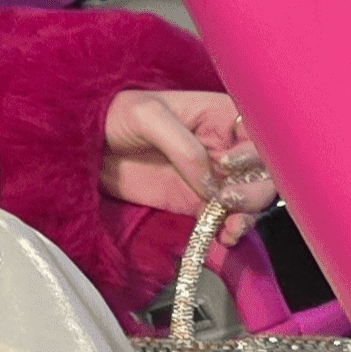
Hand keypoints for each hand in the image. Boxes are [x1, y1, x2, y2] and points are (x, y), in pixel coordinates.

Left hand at [100, 86, 274, 243]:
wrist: (88, 145)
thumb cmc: (116, 115)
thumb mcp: (147, 117)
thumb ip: (182, 145)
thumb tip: (210, 180)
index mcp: (220, 115)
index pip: (258, 134)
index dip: (254, 152)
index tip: (229, 165)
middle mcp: (224, 146)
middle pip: (262, 171)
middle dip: (255, 189)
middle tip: (228, 200)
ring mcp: (212, 176)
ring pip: (249, 198)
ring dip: (247, 215)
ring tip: (229, 227)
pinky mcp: (195, 201)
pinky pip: (223, 218)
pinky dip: (228, 230)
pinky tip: (222, 236)